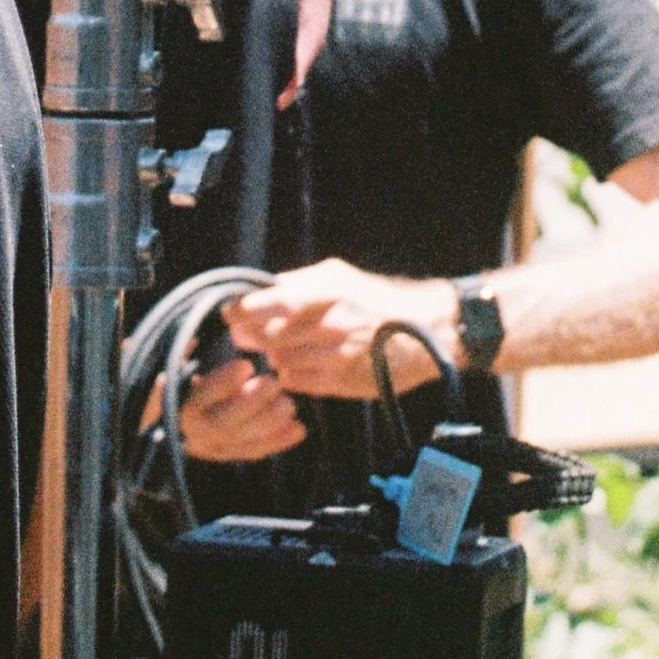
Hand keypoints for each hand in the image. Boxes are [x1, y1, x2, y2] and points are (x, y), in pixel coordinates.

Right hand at [171, 353, 307, 464]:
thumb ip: (186, 349)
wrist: (184, 397)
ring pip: (238, 439)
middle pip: (220, 423)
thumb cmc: (189, 363)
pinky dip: (276, 441)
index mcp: (176, 403)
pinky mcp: (226, 452)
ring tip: (290, 404)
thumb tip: (193, 341)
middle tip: (275, 382)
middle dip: (250, 403)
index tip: (247, 366)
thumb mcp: (183, 352)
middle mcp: (189, 429)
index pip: (196, 398)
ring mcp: (208, 445)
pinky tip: (300, 429)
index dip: (222, 383)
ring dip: (267, 424)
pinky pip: (251, 451)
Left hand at [224, 260, 462, 406]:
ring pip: (282, 361)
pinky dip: (291, 375)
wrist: (429, 330)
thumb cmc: (377, 298)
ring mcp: (341, 354)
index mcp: (331, 287)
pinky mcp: (346, 382)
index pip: (275, 301)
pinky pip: (300, 382)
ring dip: (274, 357)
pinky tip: (299, 365)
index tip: (229, 314)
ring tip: (282, 349)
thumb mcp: (340, 276)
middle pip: (273, 335)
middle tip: (246, 336)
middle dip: (253, 336)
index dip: (245, 309)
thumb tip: (259, 292)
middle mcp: (335, 320)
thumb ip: (299, 285)